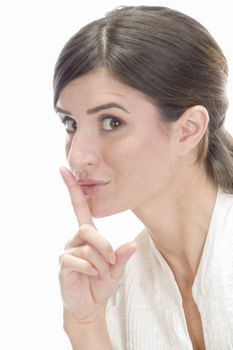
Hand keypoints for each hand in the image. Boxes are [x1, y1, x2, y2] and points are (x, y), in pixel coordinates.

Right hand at [59, 167, 136, 324]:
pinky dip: (90, 270)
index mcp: (88, 234)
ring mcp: (68, 251)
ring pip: (86, 247)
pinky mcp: (63, 264)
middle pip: (87, 228)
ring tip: (100, 273)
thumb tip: (132, 245)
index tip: (64, 169)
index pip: (79, 206)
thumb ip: (122, 256)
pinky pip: (77, 260)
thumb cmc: (102, 282)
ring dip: (100, 263)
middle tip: (111, 261)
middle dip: (104, 246)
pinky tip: (90, 276)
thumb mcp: (117, 269)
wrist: (90, 305)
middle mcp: (76, 238)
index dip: (72, 188)